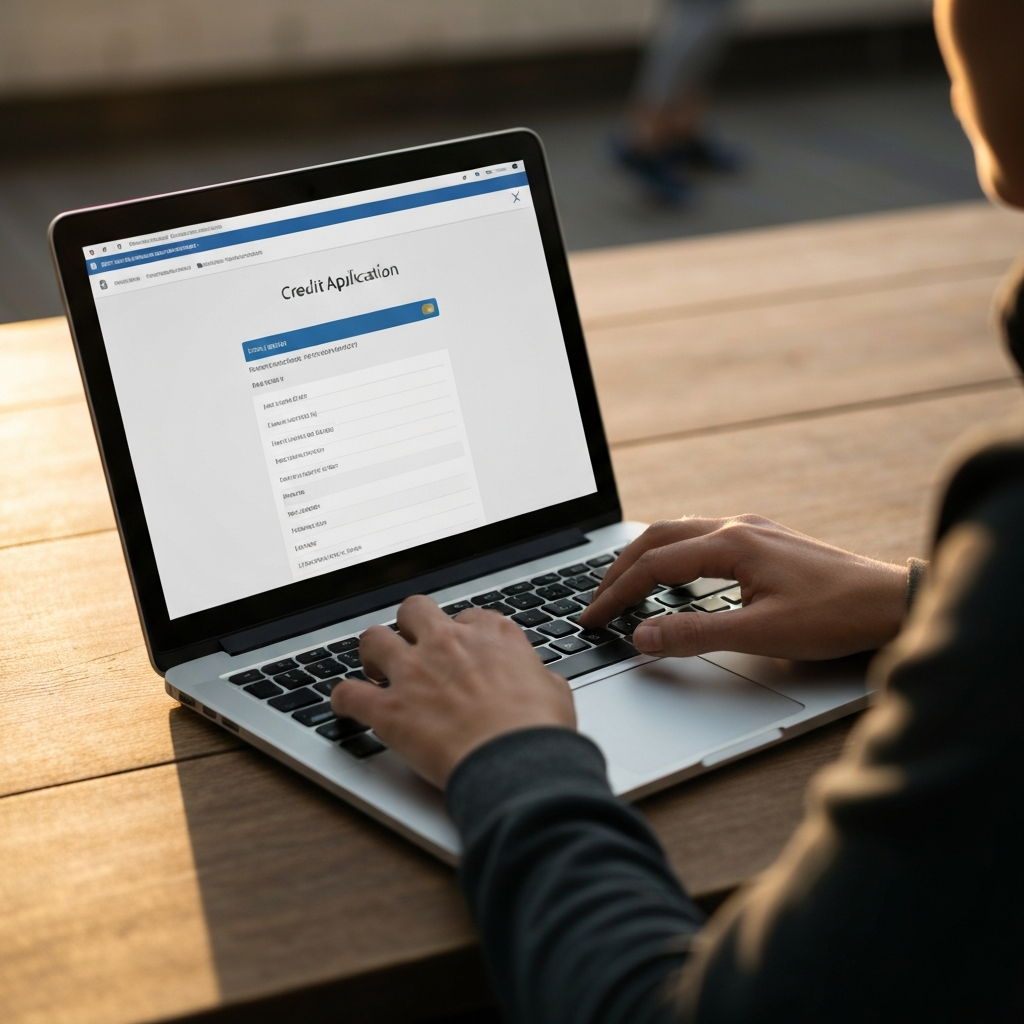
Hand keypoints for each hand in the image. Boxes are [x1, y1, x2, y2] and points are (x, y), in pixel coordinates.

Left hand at [330, 595, 575, 787]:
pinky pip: (348, 694)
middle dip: (410, 626)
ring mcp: (414, 672)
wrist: (517, 764)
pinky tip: (345, 705)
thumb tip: (538, 681)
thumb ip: (536, 675)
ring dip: (372, 653)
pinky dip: (343, 700)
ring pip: (373, 638)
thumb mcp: (555, 690)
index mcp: (491, 634)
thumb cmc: (539, 731)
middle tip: (412, 647)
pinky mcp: (390, 709)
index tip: (460, 651)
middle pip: (414, 610)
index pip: (467, 617)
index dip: (460, 635)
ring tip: (374, 669)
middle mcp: (448, 642)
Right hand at [580, 515, 908, 660]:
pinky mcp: (764, 540)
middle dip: (620, 570)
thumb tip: (641, 636)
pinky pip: (701, 537)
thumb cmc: (836, 615)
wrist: (892, 602)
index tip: (592, 618)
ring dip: (644, 558)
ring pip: (678, 533)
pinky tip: (673, 576)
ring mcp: (752, 530)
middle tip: (595, 601)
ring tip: (622, 586)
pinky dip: (672, 555)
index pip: (653, 565)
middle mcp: (736, 527)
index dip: (616, 594)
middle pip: (657, 538)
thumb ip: (695, 633)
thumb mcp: (761, 634)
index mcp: (731, 544)